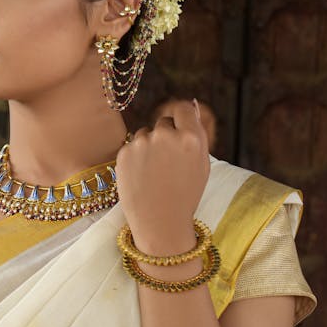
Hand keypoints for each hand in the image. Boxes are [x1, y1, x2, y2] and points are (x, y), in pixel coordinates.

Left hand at [115, 99, 210, 252]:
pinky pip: (132, 146)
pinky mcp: (124, 152)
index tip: (179, 128)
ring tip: (154, 173)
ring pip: (145, 133)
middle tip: (168, 163)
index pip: (184, 108)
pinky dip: (135, 158)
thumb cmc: (185, 195)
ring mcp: (142, 143)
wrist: (159, 222)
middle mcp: (166, 135)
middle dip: (165, 136)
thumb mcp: (202, 165)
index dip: (182, 118)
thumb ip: (197, 133)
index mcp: (191, 138)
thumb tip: (192, 104)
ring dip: (149, 146)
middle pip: (164, 122)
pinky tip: (142, 177)